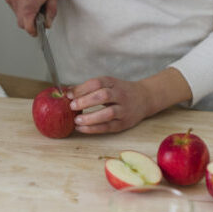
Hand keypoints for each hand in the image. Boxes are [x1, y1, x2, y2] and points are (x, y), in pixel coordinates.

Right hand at [5, 0, 56, 35]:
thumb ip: (50, 11)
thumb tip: (47, 23)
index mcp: (31, 0)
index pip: (27, 25)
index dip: (32, 31)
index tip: (36, 31)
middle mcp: (19, 0)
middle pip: (21, 23)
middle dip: (30, 23)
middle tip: (38, 15)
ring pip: (18, 16)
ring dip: (26, 14)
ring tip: (33, 2)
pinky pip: (15, 9)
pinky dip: (21, 7)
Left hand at [66, 68, 192, 133]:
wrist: (145, 98)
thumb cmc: (120, 91)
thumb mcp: (108, 84)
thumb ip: (89, 88)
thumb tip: (67, 92)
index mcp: (113, 83)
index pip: (97, 83)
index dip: (82, 88)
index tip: (69, 94)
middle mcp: (120, 95)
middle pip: (104, 96)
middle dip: (86, 101)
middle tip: (72, 106)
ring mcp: (123, 110)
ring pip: (108, 113)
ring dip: (90, 118)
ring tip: (77, 120)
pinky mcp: (123, 123)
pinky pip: (108, 127)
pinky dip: (93, 129)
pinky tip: (81, 128)